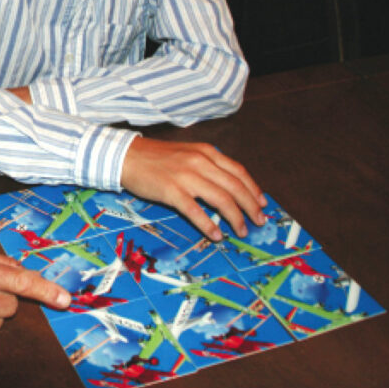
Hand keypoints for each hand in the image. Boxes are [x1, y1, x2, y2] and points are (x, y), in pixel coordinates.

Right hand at [119, 137, 266, 240]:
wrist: (126, 156)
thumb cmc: (156, 156)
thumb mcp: (187, 153)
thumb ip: (207, 164)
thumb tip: (227, 185)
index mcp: (206, 152)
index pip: (239, 172)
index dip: (254, 189)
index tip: (262, 203)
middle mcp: (200, 162)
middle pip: (235, 187)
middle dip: (251, 207)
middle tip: (259, 222)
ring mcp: (186, 176)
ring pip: (221, 200)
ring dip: (235, 218)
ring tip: (241, 231)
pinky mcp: (171, 191)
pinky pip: (196, 211)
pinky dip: (209, 225)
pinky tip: (216, 235)